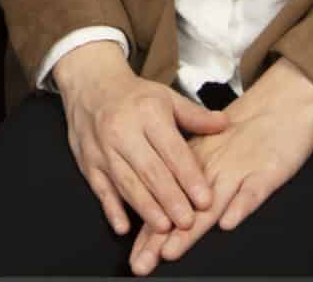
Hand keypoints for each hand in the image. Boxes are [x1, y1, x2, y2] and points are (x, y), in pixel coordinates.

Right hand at [48, 39, 228, 237]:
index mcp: (147, 113)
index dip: (189, 177)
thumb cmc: (133, 96)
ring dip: (145, 207)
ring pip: (126, 182)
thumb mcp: (166, 97)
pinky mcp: (88, 162)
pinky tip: (123, 226)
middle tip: (188, 222)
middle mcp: (123, 131)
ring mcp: (103, 148)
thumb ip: (195, 115)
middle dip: (169, 198)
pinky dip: (111, 208)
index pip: (172, 150)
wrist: (89, 83)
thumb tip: (224, 124)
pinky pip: (100, 188)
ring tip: (163, 227)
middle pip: (149, 170)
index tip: (205, 199)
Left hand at [128, 59, 312, 273]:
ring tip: (171, 249)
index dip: (151, 231)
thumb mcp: (217, 153)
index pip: (168, 202)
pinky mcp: (265, 173)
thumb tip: (168, 209)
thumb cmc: (249, 132)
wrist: (283, 102)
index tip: (136, 255)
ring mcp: (238, 172)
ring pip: (211, 204)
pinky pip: (251, 192)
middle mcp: (212, 171)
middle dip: (160, 239)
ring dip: (191, 228)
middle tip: (142, 263)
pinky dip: (240, 206)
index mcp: (197, 166)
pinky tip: (228, 222)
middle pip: (182, 209)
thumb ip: (195, 178)